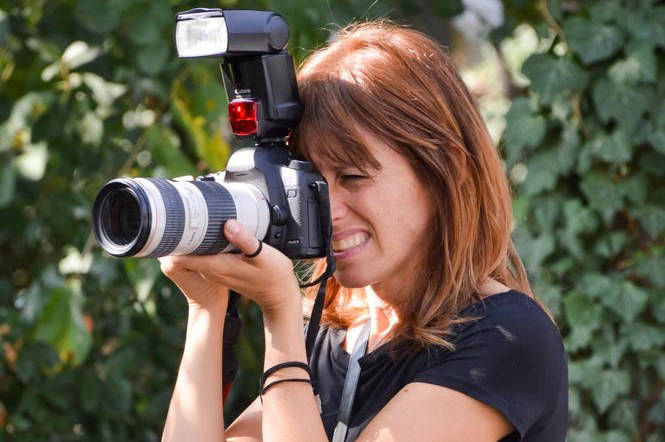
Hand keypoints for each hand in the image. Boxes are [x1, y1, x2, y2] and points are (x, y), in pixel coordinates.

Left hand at [158, 220, 299, 313]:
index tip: (175, 220)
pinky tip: (210, 230)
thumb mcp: (264, 255)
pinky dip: (203, 242)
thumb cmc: (273, 276)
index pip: (182, 255)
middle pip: (184, 252)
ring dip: (191, 236)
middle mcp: (211, 270)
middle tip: (184, 211)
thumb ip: (246, 240)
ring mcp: (215, 271)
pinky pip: (204, 254)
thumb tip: (228, 225)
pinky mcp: (221, 269)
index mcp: (217, 266)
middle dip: (180, 233)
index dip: (174, 238)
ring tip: (194, 216)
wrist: (279, 294)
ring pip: (193, 252)